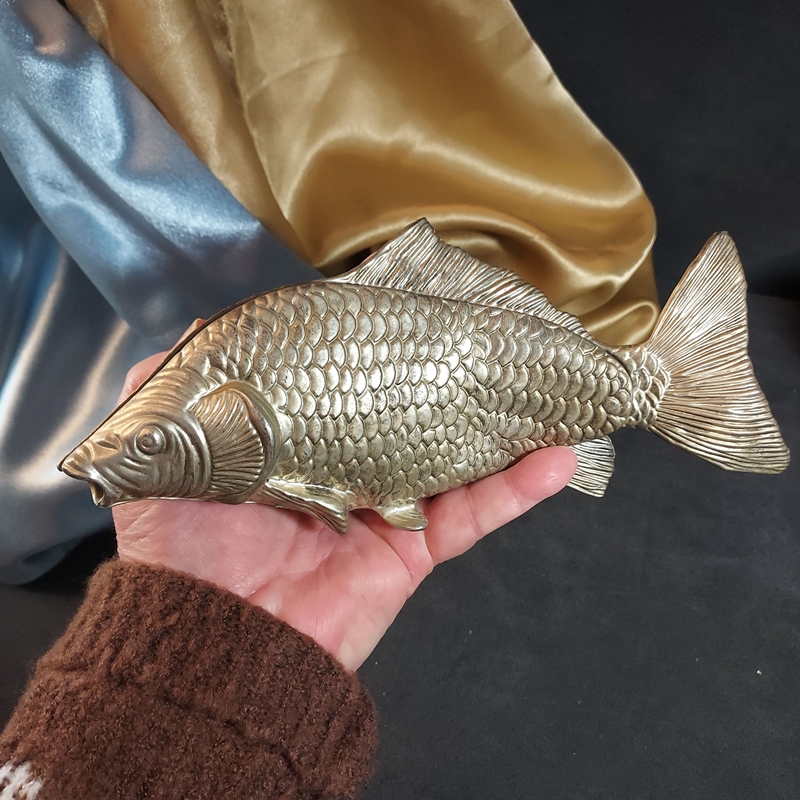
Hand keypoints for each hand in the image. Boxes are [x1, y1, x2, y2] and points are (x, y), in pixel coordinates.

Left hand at [113, 348, 576, 670]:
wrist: (206, 643)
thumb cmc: (180, 550)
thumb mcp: (163, 450)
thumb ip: (173, 384)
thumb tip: (204, 324)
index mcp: (294, 444)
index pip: (345, 388)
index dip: (375, 353)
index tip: (408, 310)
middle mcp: (344, 472)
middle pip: (409, 419)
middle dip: (447, 383)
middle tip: (486, 339)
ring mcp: (384, 512)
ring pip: (456, 461)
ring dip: (503, 429)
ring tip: (542, 387)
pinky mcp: (412, 555)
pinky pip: (472, 517)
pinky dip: (516, 490)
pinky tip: (555, 455)